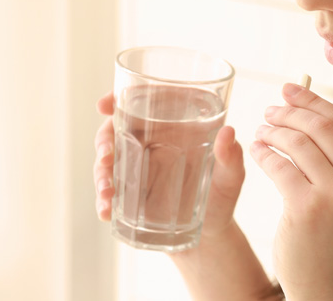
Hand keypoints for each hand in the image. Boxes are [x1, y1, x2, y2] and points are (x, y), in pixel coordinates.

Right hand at [93, 92, 245, 239]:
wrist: (210, 234)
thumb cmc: (223, 195)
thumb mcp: (232, 176)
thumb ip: (231, 156)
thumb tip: (228, 132)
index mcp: (174, 127)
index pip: (144, 103)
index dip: (120, 99)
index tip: (104, 105)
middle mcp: (151, 143)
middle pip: (116, 129)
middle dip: (103, 140)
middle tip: (105, 156)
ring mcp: (137, 168)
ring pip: (108, 161)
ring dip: (101, 174)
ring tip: (108, 194)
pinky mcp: (130, 194)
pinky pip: (109, 191)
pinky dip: (103, 201)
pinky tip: (105, 211)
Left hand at [251, 83, 332, 299]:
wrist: (326, 283)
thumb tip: (307, 106)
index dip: (313, 101)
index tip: (289, 89)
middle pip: (322, 126)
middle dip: (290, 112)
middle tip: (269, 111)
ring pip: (298, 143)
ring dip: (273, 132)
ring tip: (261, 132)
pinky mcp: (308, 208)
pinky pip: (280, 165)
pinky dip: (264, 153)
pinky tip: (257, 151)